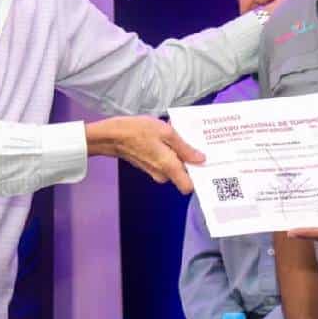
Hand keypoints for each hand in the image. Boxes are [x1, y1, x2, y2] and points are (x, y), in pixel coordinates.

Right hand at [85, 116, 203, 193]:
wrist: (112, 136)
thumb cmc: (138, 131)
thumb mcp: (165, 132)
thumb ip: (184, 148)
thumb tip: (201, 159)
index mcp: (169, 167)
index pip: (188, 187)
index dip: (198, 177)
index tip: (205, 163)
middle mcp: (163, 174)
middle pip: (183, 175)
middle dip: (190, 161)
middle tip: (194, 144)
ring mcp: (154, 172)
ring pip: (174, 168)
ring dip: (178, 155)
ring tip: (180, 137)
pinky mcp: (149, 166)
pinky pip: (165, 164)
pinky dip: (168, 154)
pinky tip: (167, 139)